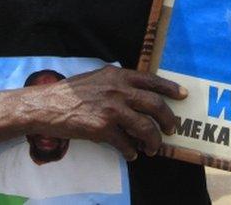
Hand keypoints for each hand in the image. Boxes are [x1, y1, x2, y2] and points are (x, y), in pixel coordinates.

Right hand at [28, 66, 185, 160]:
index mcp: (118, 76)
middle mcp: (118, 90)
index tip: (182, 95)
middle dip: (168, 120)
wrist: (47, 105)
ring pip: (145, 127)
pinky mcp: (102, 128)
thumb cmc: (71, 92)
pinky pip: (125, 143)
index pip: (152, 80)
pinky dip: (131, 151)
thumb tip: (137, 96)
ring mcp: (111, 109)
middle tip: (171, 130)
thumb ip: (117, 83)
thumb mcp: (97, 78)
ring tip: (153, 148)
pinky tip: (131, 154)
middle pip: (155, 105)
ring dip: (153, 141)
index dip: (170, 88)